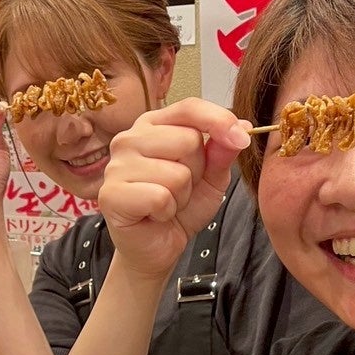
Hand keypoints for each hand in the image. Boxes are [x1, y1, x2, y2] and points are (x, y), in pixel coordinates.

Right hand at [97, 99, 250, 279]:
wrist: (158, 247)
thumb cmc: (180, 207)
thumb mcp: (211, 177)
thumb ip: (222, 151)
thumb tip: (244, 126)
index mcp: (153, 125)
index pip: (189, 107)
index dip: (219, 120)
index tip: (242, 140)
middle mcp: (129, 138)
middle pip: (187, 140)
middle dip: (196, 171)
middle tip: (181, 188)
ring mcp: (116, 166)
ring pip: (176, 172)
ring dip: (181, 195)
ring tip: (168, 203)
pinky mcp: (111, 194)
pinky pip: (160, 197)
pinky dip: (166, 211)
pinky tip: (155, 215)